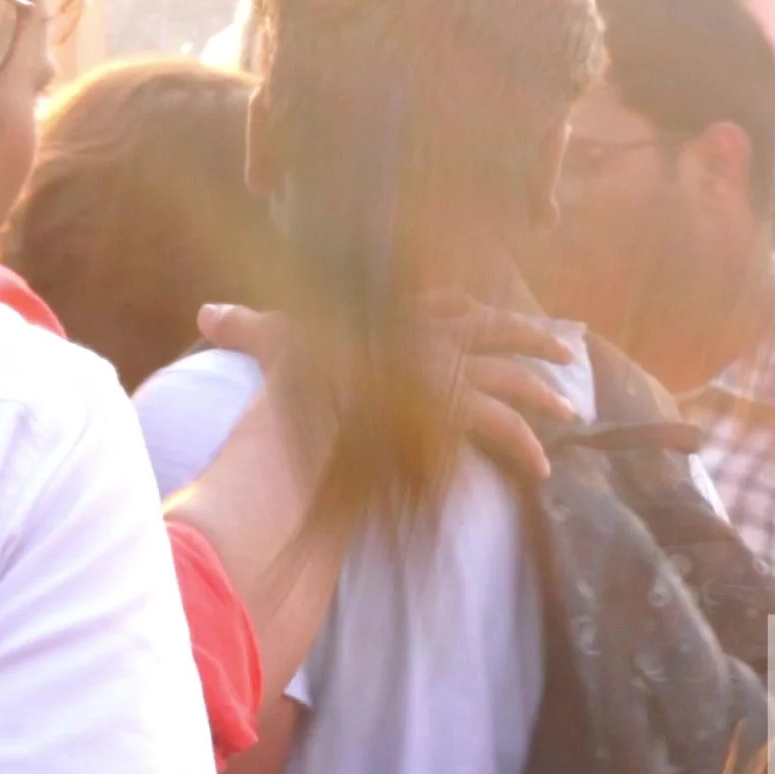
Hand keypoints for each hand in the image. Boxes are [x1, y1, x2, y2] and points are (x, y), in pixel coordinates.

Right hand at [197, 295, 575, 480]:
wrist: (294, 406)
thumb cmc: (279, 381)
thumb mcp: (270, 342)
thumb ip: (251, 326)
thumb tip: (207, 313)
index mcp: (389, 317)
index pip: (441, 303)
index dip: (469, 310)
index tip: (492, 316)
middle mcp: (423, 338)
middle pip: (494, 329)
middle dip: (534, 338)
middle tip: (567, 351)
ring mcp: (440, 372)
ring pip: (507, 378)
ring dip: (541, 394)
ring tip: (568, 412)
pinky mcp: (451, 410)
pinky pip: (499, 427)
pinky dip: (522, 446)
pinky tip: (540, 469)